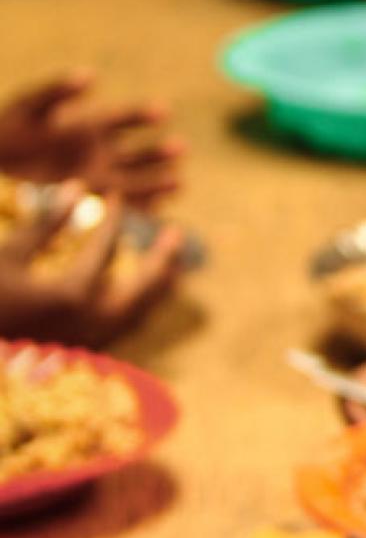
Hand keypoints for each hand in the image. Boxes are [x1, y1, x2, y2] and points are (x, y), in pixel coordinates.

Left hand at [0, 72, 184, 206]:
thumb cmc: (6, 133)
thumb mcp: (30, 107)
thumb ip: (58, 91)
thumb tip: (91, 75)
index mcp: (89, 128)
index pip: (122, 120)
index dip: (142, 115)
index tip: (163, 110)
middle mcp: (99, 154)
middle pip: (138, 153)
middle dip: (159, 152)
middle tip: (181, 147)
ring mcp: (98, 179)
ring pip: (136, 181)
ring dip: (157, 182)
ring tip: (180, 182)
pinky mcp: (90, 202)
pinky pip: (121, 206)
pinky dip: (139, 208)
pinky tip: (157, 209)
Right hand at [0, 184, 183, 347]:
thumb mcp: (8, 256)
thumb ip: (45, 225)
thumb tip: (77, 187)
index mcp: (72, 293)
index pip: (105, 248)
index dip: (113, 219)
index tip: (117, 197)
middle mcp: (93, 319)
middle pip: (144, 285)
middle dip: (162, 257)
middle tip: (176, 233)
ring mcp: (95, 338)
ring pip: (142, 309)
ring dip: (160, 284)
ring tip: (173, 262)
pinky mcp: (90, 349)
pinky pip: (129, 325)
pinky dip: (144, 305)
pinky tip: (146, 291)